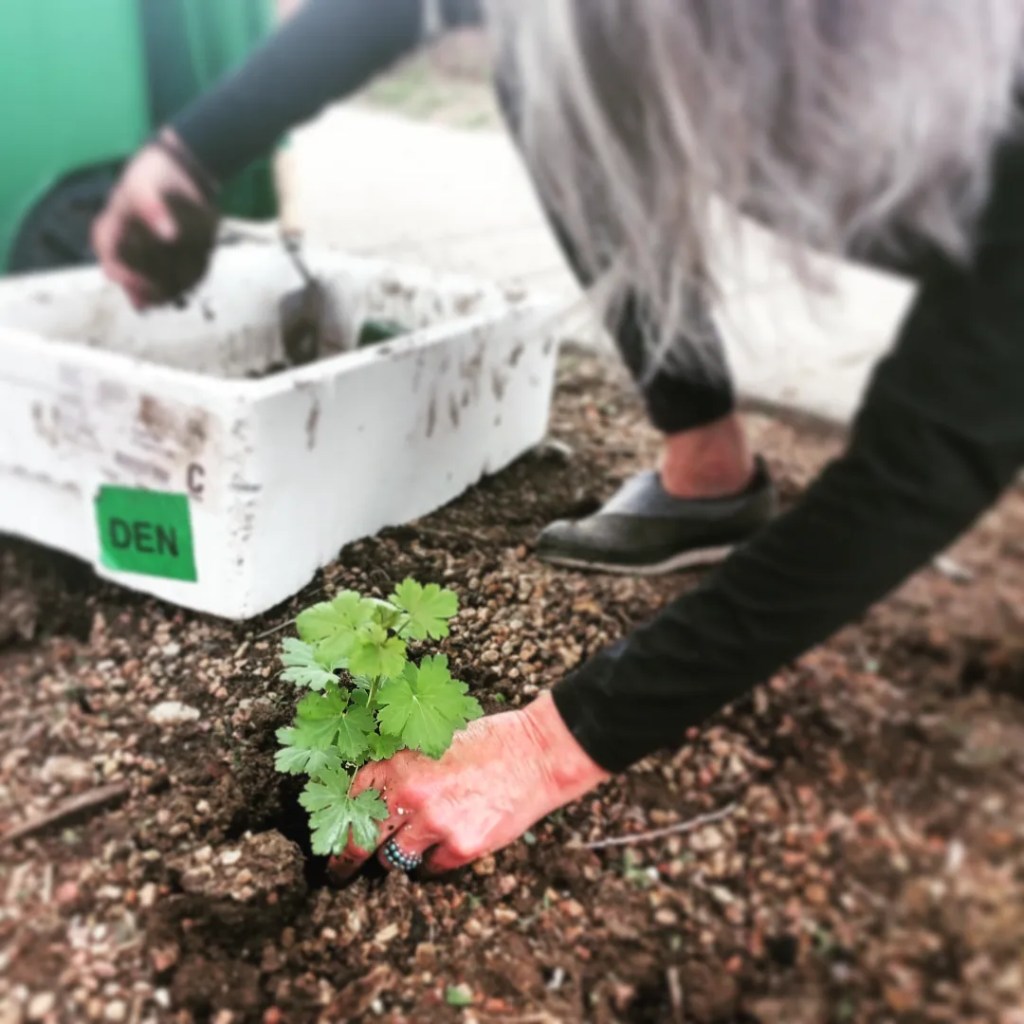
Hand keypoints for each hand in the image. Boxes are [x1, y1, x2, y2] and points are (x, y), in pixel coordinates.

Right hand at [91, 129, 217, 309]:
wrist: (178, 171)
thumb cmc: (151, 175)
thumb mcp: (144, 183)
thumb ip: (151, 207)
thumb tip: (168, 235)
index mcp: (110, 230)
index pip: (108, 257)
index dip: (120, 274)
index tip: (136, 282)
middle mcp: (126, 246)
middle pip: (129, 277)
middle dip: (141, 291)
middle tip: (154, 301)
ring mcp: (146, 254)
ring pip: (149, 281)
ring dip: (159, 293)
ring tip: (171, 299)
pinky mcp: (168, 256)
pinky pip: (171, 275)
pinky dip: (179, 284)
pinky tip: (187, 288)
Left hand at [330, 692, 609, 878]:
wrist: (536, 753)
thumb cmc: (488, 741)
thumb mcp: (434, 740)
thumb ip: (403, 766)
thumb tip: (375, 793)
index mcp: (400, 763)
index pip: (351, 799)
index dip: (340, 820)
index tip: (332, 835)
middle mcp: (411, 795)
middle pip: (361, 841)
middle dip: (346, 860)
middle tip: (339, 873)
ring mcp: (436, 823)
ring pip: (395, 859)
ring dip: (399, 855)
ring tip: (413, 844)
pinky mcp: (462, 847)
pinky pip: (431, 868)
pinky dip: (433, 862)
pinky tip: (446, 844)